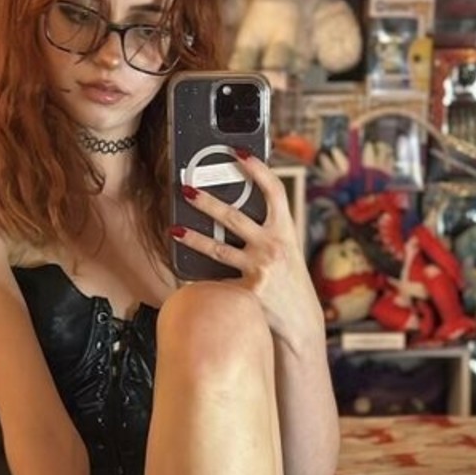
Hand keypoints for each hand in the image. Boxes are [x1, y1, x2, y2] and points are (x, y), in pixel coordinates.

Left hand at [175, 151, 321, 345]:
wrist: (300, 322)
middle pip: (234, 216)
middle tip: (186, 189)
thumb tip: (233, 216)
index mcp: (285, 231)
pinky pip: (217, 279)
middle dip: (207, 201)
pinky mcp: (248, 291)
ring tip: (175, 229)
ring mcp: (260, 269)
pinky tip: (183, 272)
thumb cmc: (289, 283)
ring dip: (193, 237)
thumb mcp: (287, 252)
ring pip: (218, 248)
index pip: (274, 191)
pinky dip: (200, 276)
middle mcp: (273, 246)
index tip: (239, 152)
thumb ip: (267, 233)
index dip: (257, 169)